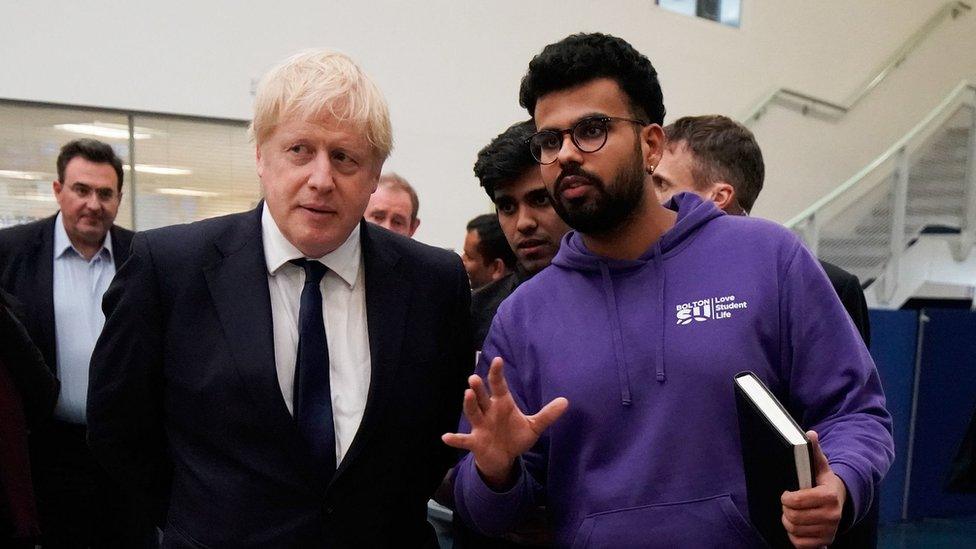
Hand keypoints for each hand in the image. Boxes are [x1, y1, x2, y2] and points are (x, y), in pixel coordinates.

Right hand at [442, 357, 567, 487]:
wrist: (503, 458)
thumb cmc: (515, 437)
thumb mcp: (534, 427)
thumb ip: (547, 415)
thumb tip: (566, 402)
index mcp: (502, 404)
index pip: (498, 385)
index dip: (497, 373)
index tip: (498, 360)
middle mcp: (488, 411)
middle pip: (482, 397)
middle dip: (478, 388)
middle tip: (474, 378)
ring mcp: (480, 426)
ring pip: (473, 413)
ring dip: (469, 404)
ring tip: (467, 394)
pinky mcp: (475, 442)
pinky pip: (464, 440)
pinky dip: (455, 439)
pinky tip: (445, 437)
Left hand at [780, 430, 846, 548]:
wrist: (841, 500)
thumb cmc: (824, 481)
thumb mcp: (819, 465)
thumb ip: (813, 450)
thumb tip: (809, 433)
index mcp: (829, 496)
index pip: (796, 501)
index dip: (786, 497)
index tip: (786, 493)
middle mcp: (832, 516)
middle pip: (793, 517)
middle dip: (785, 510)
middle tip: (787, 504)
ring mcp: (830, 531)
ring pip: (794, 531)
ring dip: (788, 522)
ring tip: (792, 513)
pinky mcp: (826, 542)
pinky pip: (800, 544)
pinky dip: (794, 536)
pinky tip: (798, 526)